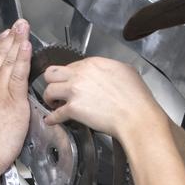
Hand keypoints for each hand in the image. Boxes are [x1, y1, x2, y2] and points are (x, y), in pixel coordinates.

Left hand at [40, 56, 163, 138]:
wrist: (135, 116)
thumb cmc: (136, 98)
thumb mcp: (126, 71)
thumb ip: (111, 68)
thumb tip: (108, 72)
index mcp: (93, 64)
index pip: (71, 66)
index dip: (70, 76)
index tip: (70, 82)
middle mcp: (80, 74)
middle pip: (52, 73)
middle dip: (52, 82)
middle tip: (56, 90)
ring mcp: (75, 91)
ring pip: (48, 90)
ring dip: (49, 98)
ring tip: (54, 104)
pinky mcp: (73, 108)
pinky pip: (55, 114)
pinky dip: (52, 118)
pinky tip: (51, 120)